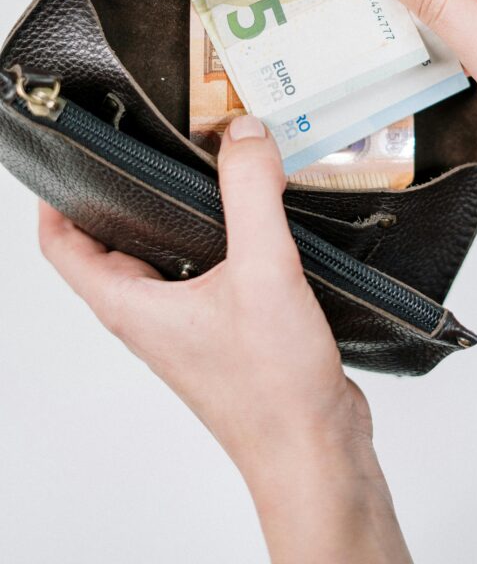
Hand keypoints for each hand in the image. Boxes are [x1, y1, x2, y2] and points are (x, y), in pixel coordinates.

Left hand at [38, 115, 411, 563]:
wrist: (314, 449)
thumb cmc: (273, 388)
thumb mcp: (262, 271)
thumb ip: (251, 193)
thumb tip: (244, 134)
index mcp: (132, 303)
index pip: (62, 247)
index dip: (56, 199)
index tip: (72, 156)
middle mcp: (151, 314)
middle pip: (111, 243)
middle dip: (123, 194)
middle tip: (150, 144)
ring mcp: (187, 322)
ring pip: (164, 254)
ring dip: (175, 213)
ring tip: (207, 166)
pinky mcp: (226, 325)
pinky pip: (207, 268)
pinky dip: (218, 235)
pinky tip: (257, 214)